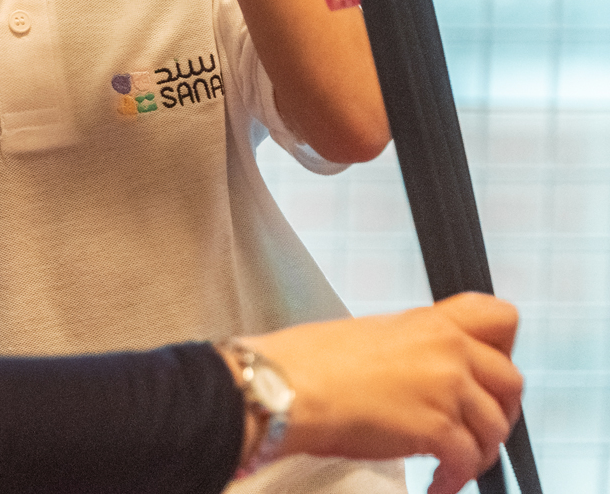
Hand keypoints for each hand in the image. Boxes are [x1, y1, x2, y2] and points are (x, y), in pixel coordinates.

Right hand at [237, 293, 521, 493]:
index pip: (500, 316)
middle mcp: (446, 350)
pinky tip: (438, 484)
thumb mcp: (365, 335)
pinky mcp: (437, 428)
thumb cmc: (304, 362)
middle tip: (480, 429)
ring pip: (496, 427)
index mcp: (427, 322)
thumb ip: (407, 348)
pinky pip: (468, 461)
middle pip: (511, 382)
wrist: (283, 387)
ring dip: (481, 452)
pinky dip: (456, 478)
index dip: (504, 347)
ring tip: (456, 466)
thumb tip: (414, 373)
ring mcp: (445, 388)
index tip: (488, 370)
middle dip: (501, 412)